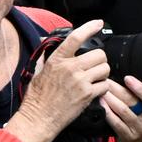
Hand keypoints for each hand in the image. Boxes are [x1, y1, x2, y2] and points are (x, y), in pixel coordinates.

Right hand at [7, 20, 109, 141]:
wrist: (38, 118)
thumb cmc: (36, 97)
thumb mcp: (39, 71)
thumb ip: (48, 56)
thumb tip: (45, 40)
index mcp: (58, 59)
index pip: (76, 37)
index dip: (90, 27)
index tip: (98, 24)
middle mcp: (71, 68)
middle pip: (99, 54)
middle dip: (99, 59)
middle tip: (94, 66)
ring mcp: (80, 81)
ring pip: (105, 68)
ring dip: (102, 73)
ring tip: (94, 78)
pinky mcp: (87, 95)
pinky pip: (105, 85)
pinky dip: (102, 87)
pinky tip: (94, 90)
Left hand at [103, 75, 141, 141]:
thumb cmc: (140, 122)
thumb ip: (139, 97)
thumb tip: (122, 78)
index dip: (140, 88)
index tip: (127, 78)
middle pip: (132, 101)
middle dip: (117, 89)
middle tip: (105, 80)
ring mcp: (139, 129)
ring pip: (123, 110)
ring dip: (110, 99)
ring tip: (101, 90)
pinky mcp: (128, 136)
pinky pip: (116, 122)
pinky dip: (108, 112)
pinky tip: (101, 105)